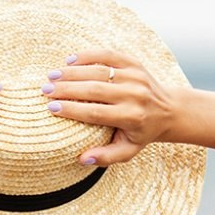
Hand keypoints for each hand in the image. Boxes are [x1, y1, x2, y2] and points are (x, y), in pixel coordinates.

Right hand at [42, 46, 183, 165]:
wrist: (169, 110)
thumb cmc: (142, 133)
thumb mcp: (128, 150)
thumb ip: (106, 157)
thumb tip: (82, 159)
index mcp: (132, 117)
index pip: (95, 112)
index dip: (71, 110)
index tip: (51, 108)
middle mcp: (134, 94)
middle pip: (93, 89)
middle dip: (66, 89)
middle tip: (45, 90)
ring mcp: (135, 76)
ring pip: (99, 70)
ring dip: (72, 72)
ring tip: (52, 76)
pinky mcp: (134, 63)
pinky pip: (108, 55)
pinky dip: (88, 56)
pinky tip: (70, 60)